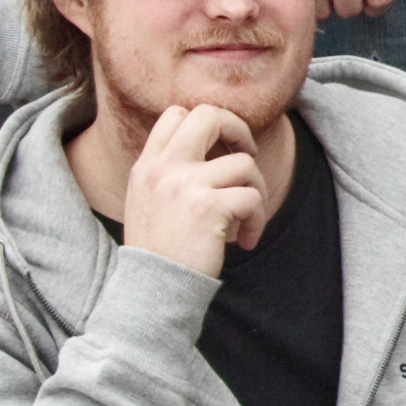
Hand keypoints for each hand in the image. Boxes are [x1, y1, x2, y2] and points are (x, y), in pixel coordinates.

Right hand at [119, 99, 272, 277]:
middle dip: (239, 129)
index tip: (222, 146)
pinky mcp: (209, 207)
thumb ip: (170, 173)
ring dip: (255, 192)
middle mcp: (163, 169)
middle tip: (249, 153)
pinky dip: (258, 220)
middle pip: (209, 115)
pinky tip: (245, 241)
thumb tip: (216, 150)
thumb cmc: (159, 252)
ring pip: (244, 164)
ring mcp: (186, 185)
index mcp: (147, 166)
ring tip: (245, 220)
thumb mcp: (148, 202)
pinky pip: (253, 198)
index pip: (177, 114)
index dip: (209, 122)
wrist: (153, 291)